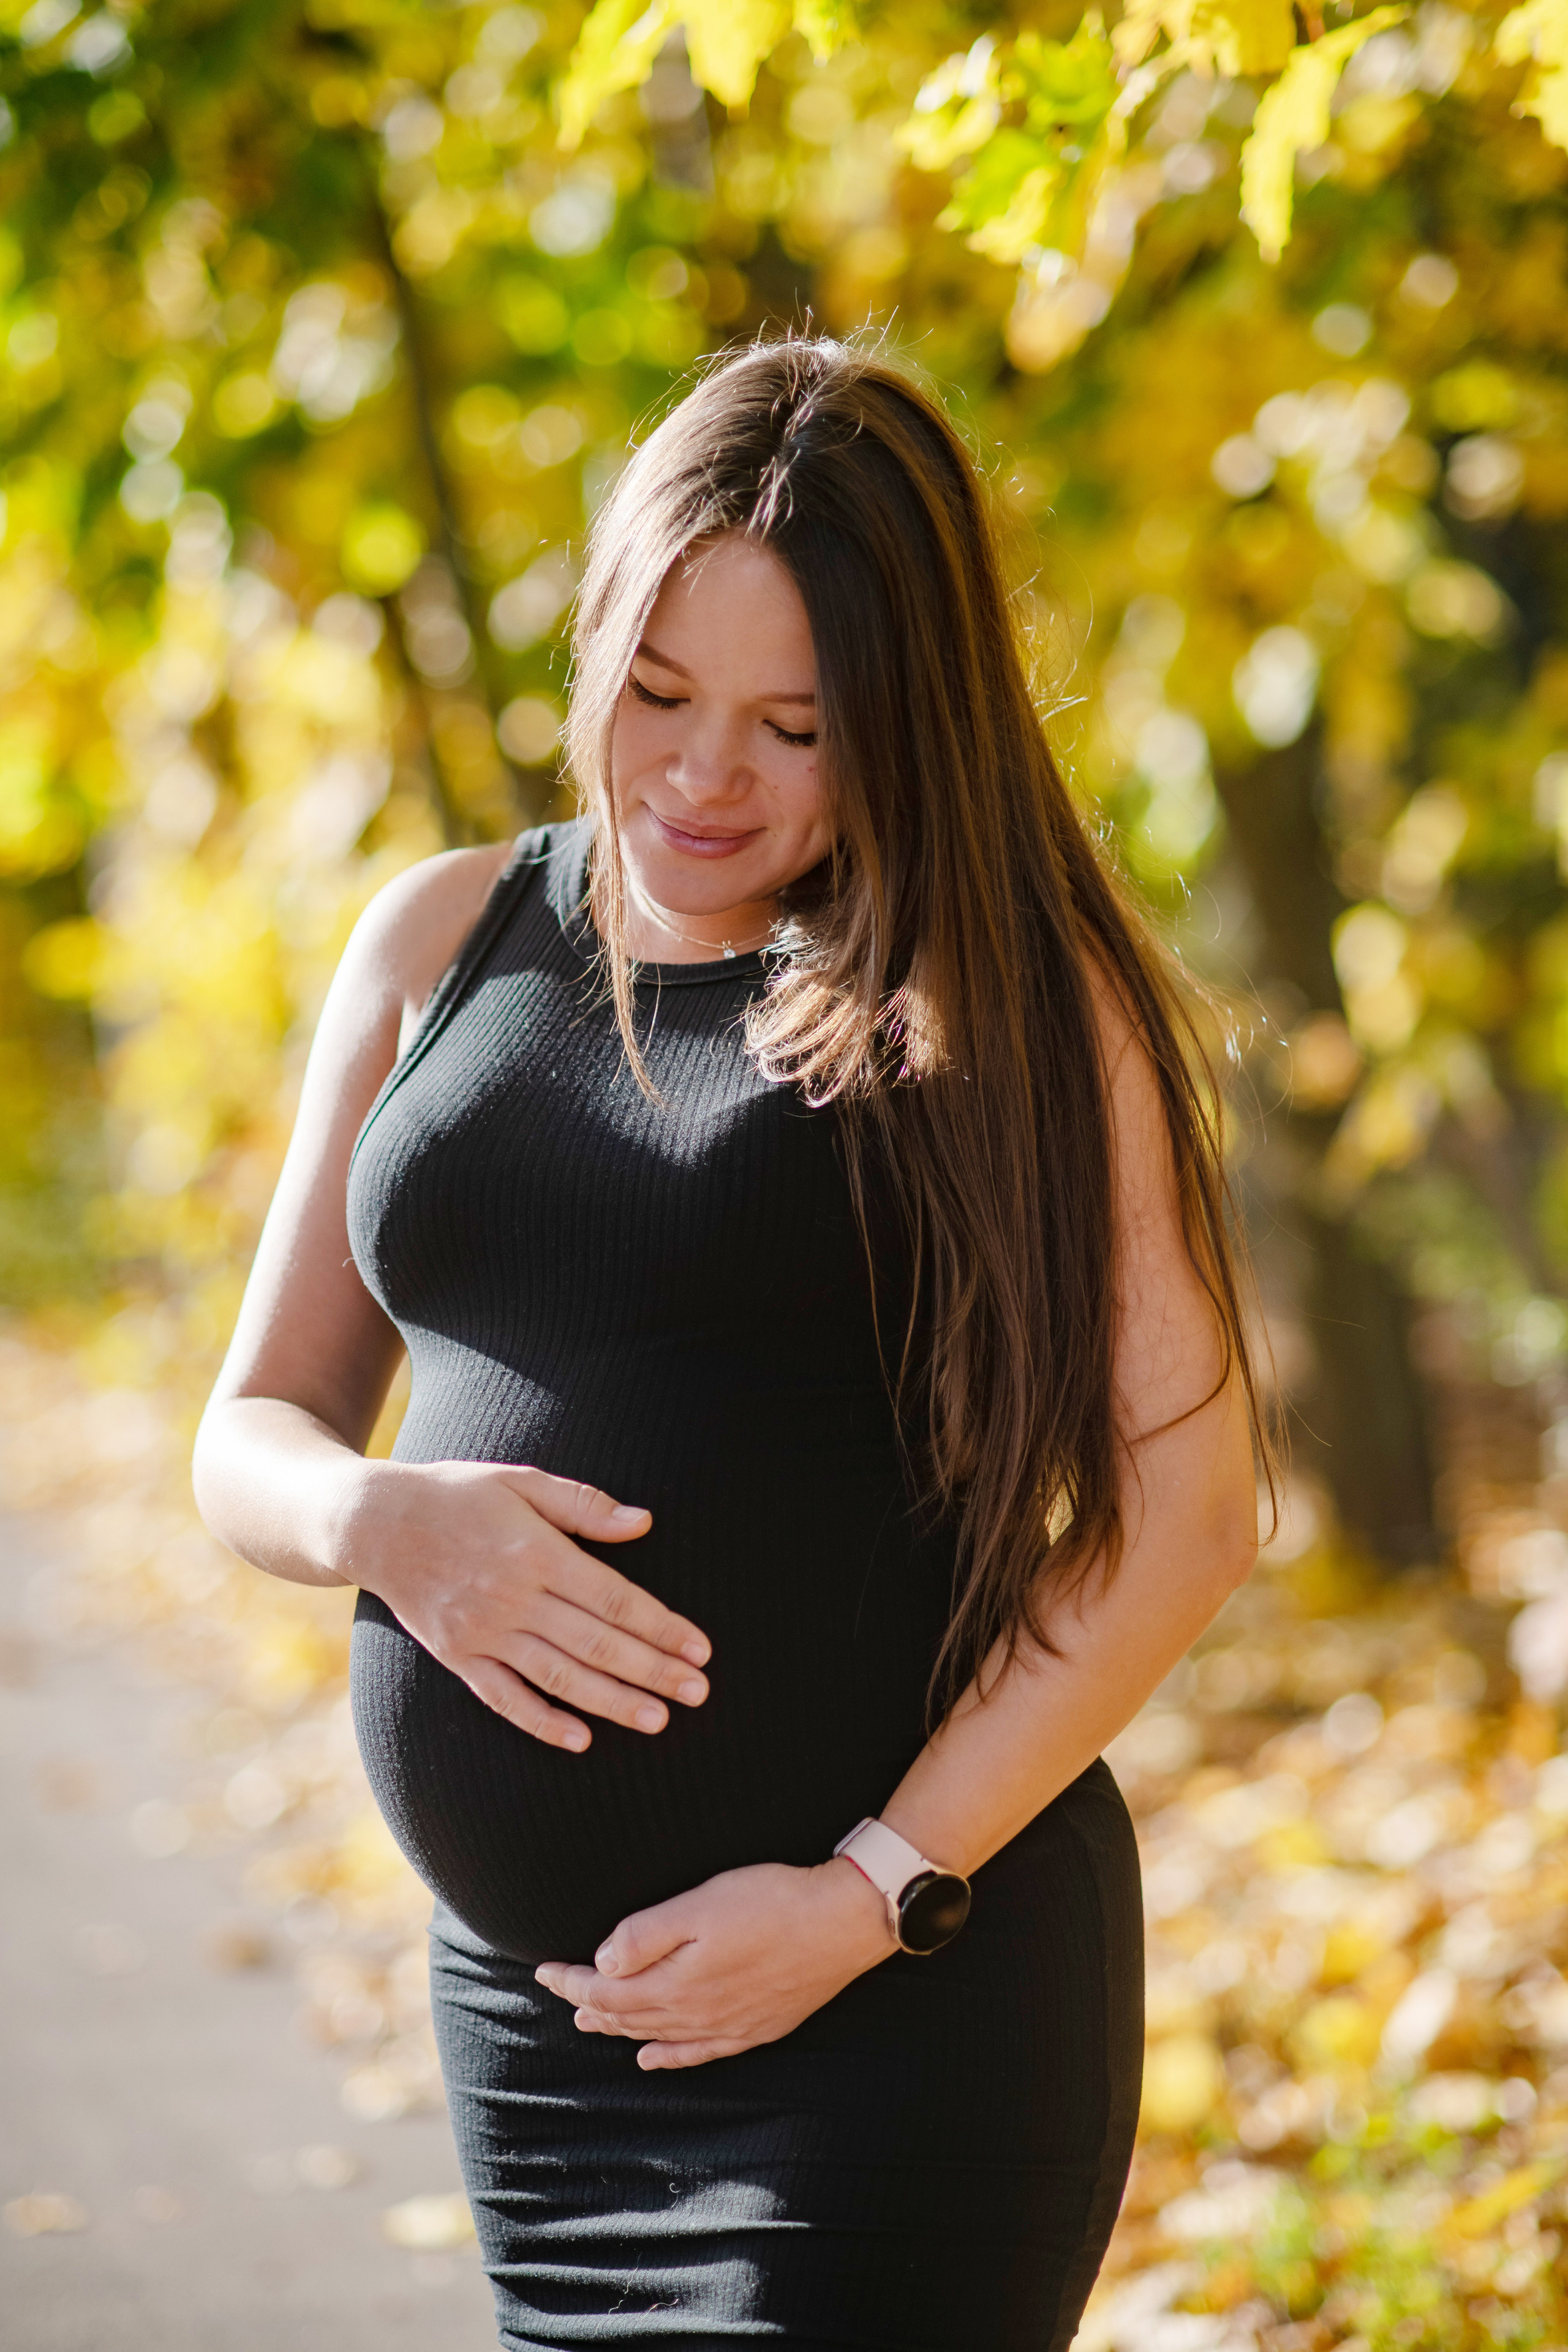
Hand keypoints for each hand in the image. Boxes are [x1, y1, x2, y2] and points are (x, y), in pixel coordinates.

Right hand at [333, 1459, 709, 1750]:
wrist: (373, 1522)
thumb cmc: (458, 1494)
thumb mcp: (521, 1481)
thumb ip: (584, 1504)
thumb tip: (645, 1523)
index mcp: (536, 1551)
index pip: (614, 1598)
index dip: (661, 1626)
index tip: (699, 1648)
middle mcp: (512, 1596)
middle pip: (597, 1643)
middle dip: (653, 1670)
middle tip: (698, 1692)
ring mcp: (483, 1632)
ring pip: (559, 1676)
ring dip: (612, 1701)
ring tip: (658, 1719)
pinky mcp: (457, 1656)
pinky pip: (504, 1698)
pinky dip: (543, 1721)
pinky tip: (581, 1738)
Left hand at [534, 1858, 894, 2067]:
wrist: (842, 1922)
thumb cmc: (771, 1902)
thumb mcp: (701, 1904)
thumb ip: (647, 1935)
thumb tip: (601, 1966)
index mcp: (678, 1983)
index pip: (607, 1993)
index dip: (571, 1982)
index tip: (543, 1970)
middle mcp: (697, 2014)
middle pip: (627, 2016)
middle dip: (588, 2004)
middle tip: (560, 1992)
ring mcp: (727, 2025)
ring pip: (657, 2035)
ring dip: (619, 2029)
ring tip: (590, 2022)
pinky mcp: (755, 2027)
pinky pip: (697, 2053)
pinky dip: (668, 2057)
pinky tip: (651, 2059)